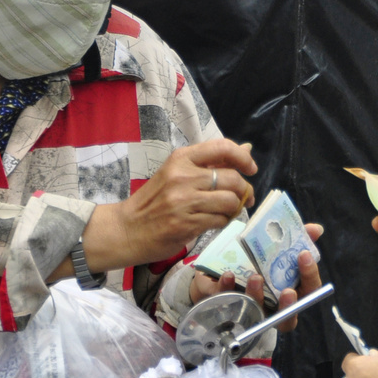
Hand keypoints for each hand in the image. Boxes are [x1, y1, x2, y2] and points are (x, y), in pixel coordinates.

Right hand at [85, 138, 256, 269]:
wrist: (127, 229)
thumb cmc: (153, 201)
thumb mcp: (177, 173)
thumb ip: (210, 163)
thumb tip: (246, 150)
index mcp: (180, 159)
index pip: (222, 147)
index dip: (243, 158)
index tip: (250, 169)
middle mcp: (183, 176)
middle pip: (232, 178)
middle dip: (244, 190)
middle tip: (243, 198)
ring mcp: (184, 201)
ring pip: (230, 201)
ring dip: (234, 209)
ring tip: (225, 211)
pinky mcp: (186, 224)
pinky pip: (220, 220)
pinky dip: (223, 222)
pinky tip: (213, 221)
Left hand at [189, 224, 322, 330]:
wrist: (226, 265)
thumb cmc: (261, 261)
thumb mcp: (279, 248)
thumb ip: (299, 238)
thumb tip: (316, 229)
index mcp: (293, 292)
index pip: (309, 290)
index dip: (310, 275)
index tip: (303, 255)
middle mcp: (275, 308)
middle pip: (287, 316)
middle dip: (287, 304)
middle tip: (288, 291)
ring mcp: (252, 311)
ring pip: (257, 313)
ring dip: (257, 296)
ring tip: (255, 277)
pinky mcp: (228, 306)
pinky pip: (228, 304)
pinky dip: (228, 289)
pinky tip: (228, 275)